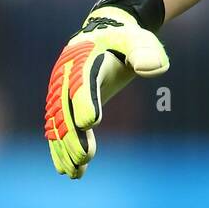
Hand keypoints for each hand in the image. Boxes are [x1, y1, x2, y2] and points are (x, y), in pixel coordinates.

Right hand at [44, 6, 169, 178]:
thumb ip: (145, 51)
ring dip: (65, 149)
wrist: (105, 35)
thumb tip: (150, 68)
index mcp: (84, 58)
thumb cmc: (126, 40)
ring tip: (75, 172)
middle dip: (73, 135)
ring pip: (58, 124)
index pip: (83, 83)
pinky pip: (58, 128)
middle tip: (85, 158)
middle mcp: (67, 76)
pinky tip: (69, 170)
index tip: (92, 123)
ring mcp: (61, 91)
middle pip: (65, 109)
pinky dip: (61, 149)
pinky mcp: (62, 104)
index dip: (86, 102)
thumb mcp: (139, 39)